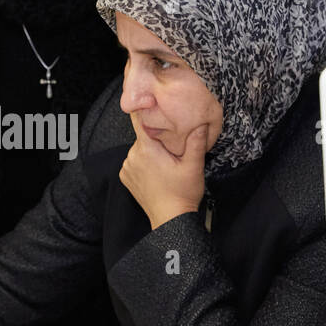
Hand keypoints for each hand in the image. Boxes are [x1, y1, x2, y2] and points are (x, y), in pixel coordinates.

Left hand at [120, 114, 207, 228]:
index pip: (139, 120)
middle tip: (171, 147)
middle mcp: (132, 156)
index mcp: (147, 149)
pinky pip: (134, 162)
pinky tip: (156, 171)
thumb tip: (200, 123)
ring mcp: (127, 167)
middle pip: (142, 136)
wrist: (170, 220)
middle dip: (155, 138)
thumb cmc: (182, 193)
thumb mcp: (194, 166)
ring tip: (165, 162)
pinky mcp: (125, 177)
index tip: (151, 105)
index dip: (145, 111)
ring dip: (149, 151)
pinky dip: (143, 163)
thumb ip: (196, 142)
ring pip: (138, 149)